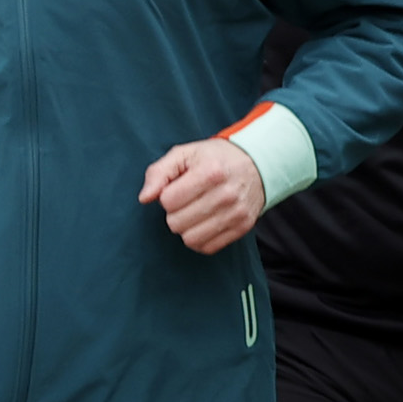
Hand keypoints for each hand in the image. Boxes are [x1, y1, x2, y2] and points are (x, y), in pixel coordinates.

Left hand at [139, 137, 264, 254]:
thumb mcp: (185, 154)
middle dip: (174, 213)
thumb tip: (145, 198)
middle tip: (186, 201)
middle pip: (176, 223)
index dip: (167, 195)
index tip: (178, 188)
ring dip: (186, 228)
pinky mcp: (242, 227)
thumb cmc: (215, 158)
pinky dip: (200, 239)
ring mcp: (236, 213)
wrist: (258, 165)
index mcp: (210, 172)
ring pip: (190, 239)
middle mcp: (226, 194)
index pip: (168, 201)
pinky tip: (204, 223)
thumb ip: (159, 172)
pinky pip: (207, 247)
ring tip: (194, 213)